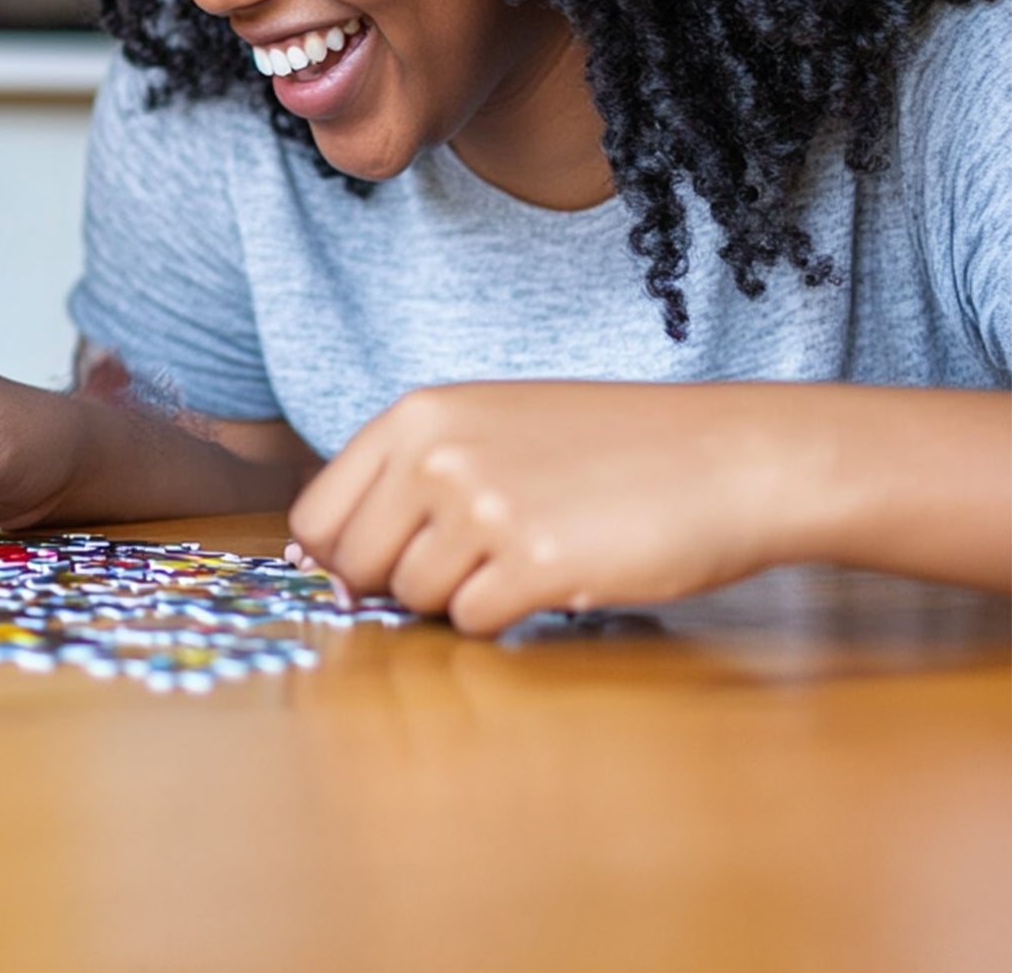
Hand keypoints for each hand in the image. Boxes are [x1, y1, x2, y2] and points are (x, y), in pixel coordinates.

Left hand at [288, 382, 795, 634]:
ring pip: (414, 601)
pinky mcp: (532, 563)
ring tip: (521, 558)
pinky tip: (553, 576)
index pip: (318, 514)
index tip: (369, 574)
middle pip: (355, 566)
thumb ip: (410, 476)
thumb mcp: (490, 426)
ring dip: (460, 598)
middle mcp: (436, 456)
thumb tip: (327, 560)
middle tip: (465, 568)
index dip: (338, 558)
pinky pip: (473, 623)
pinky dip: (505, 616)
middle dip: (397, 584)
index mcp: (418, 415)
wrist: (721, 456)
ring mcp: (482, 508)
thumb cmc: (607, 447)